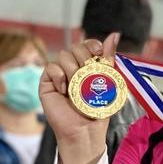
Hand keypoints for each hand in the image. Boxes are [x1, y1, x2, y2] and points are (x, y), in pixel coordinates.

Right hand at [40, 33, 118, 163]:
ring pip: (64, 55)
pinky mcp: (48, 83)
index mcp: (90, 66)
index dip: (93, 45)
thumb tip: (114, 34)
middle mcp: (74, 67)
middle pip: (76, 47)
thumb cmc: (98, 108)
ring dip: (74, 71)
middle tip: (90, 77)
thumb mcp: (109, 81)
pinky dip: (60, 78)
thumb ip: (108, 58)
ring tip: (78, 88)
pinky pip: (51, 67)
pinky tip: (66, 91)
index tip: (99, 54)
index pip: (89, 44)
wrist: (86, 129)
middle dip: (85, 60)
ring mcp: (60, 74)